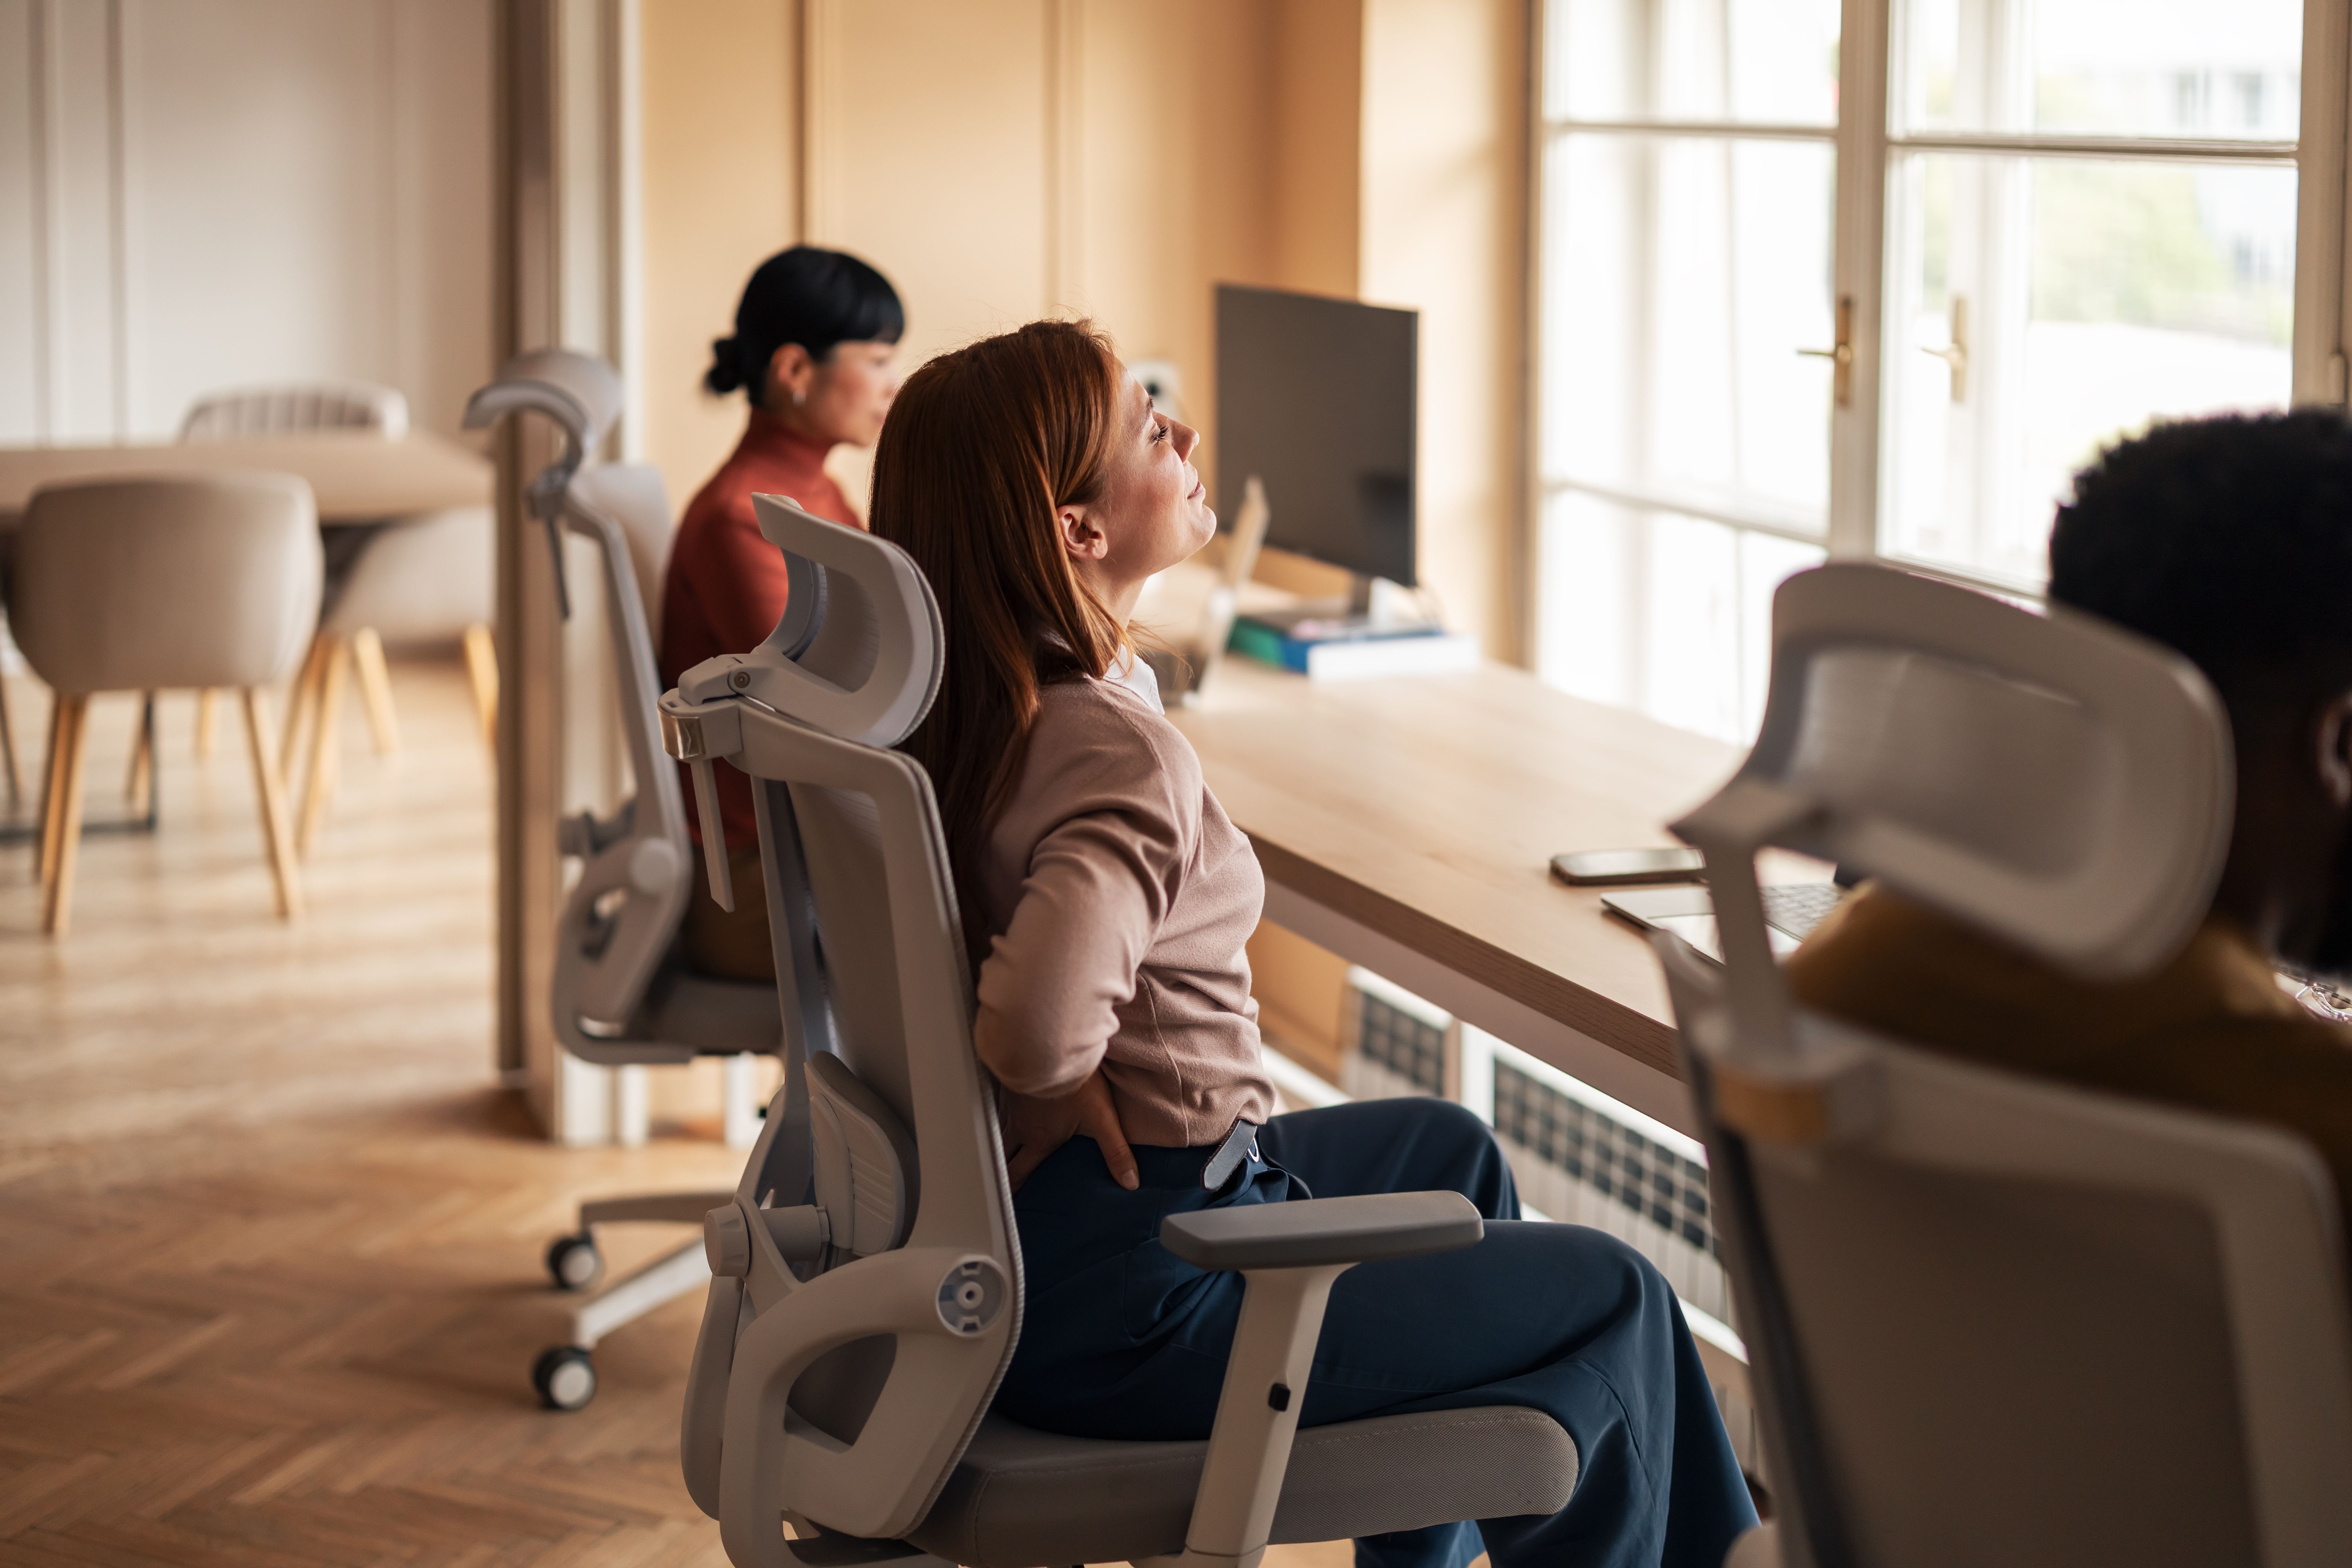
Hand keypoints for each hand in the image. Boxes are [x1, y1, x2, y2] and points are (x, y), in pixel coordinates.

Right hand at [1004, 1067, 1139, 1192]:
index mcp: (1039, 1139)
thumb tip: (1130, 1180)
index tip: (1010, 1199)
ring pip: (998, 1132)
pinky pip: (997, 1108)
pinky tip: (1007, 1112)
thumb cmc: (1077, 1081)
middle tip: (1002, 1182)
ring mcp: (1010, 1105)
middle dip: (1002, 1171)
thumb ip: (1116, 1152)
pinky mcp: (1009, 1086)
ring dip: (999, 1145)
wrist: (1054, 1045)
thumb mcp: (1102, 1119)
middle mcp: (1019, 1126)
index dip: (1014, 1188)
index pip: (1020, 1172)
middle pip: (1003, 1156)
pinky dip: (999, 1117)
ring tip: (1003, 1151)